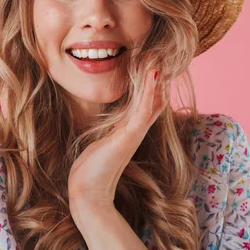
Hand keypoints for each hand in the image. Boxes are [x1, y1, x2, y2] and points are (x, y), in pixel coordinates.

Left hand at [68, 68, 164, 207]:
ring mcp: (134, 133)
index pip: (148, 104)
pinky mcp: (128, 136)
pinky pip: (143, 109)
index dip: (153, 85)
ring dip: (155, 79)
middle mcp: (135, 131)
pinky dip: (149, 91)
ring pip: (152, 101)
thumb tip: (105, 127)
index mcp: (128, 130)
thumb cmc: (91, 170)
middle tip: (162, 55)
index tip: (155, 65)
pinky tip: (153, 74)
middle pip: (155, 100)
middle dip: (158, 79)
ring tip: (159, 58)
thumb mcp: (101, 144)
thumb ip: (107, 133)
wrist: (88, 193)